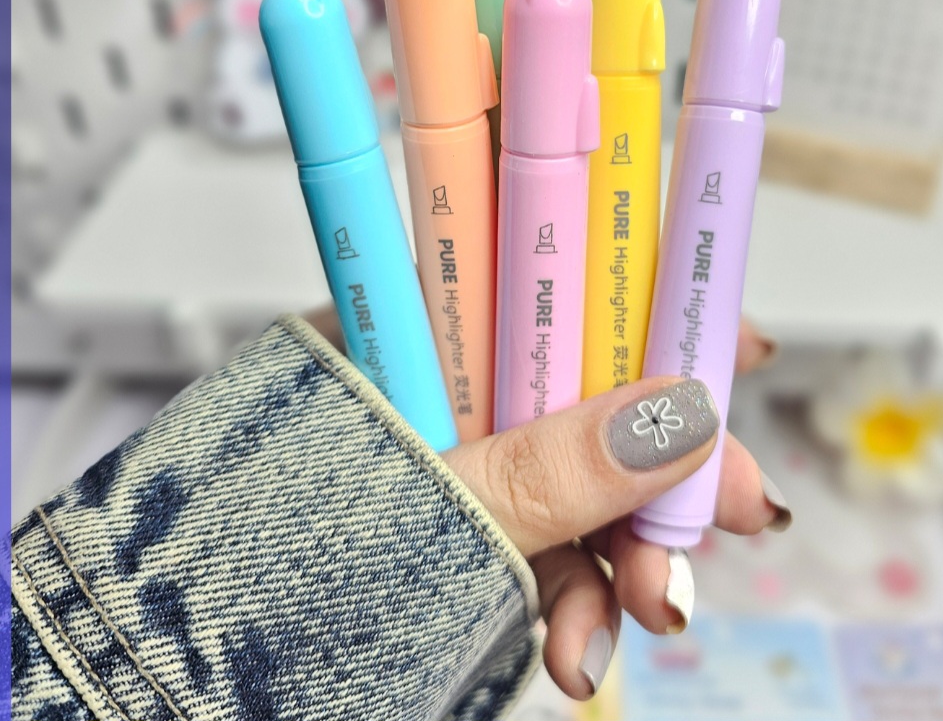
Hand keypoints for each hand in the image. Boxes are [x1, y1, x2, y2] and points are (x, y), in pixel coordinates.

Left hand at [303, 302, 786, 698]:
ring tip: (650, 616)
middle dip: (671, 463)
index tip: (739, 348)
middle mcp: (451, 384)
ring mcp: (463, 459)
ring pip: (581, 483)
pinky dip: (576, 601)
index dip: (657, 312)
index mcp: (426, 330)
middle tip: (744, 514)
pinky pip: (546, 550)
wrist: (188, 667)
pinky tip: (581, 651)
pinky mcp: (468, 532)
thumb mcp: (424, 505)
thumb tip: (684, 417)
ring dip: (629, 554)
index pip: (559, 286)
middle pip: (592, 395)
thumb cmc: (261, 559)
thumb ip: (550, 467)